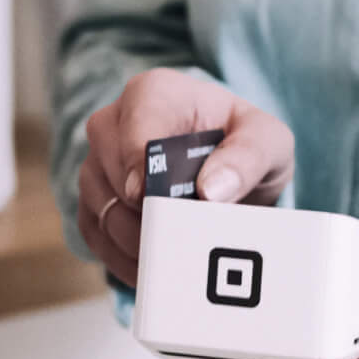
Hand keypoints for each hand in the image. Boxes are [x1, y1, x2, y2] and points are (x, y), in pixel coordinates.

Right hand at [76, 68, 293, 287]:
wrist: (225, 162)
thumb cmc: (241, 142)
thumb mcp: (266, 141)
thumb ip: (248, 157)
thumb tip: (211, 191)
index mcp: (153, 94)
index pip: (136, 133)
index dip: (145, 172)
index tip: (159, 202)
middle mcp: (113, 124)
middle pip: (117, 180)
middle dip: (156, 217)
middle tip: (193, 236)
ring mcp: (96, 164)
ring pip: (105, 213)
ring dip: (144, 243)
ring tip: (184, 252)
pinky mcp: (91, 201)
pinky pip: (97, 238)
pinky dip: (128, 260)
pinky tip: (162, 265)